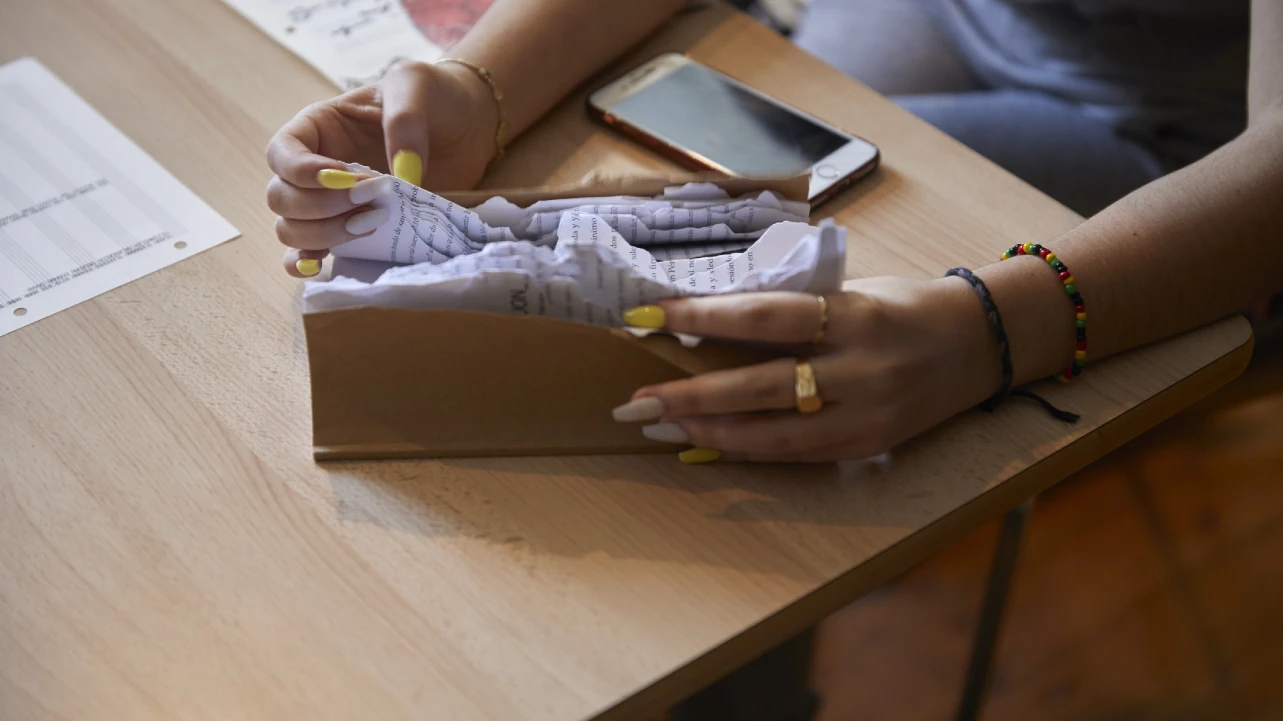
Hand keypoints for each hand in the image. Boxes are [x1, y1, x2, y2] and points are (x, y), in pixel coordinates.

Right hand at [265, 60, 498, 276]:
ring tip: (371, 224)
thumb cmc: (434, 99)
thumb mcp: (417, 88)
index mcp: (318, 127)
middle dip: (319, 207)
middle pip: (281, 197)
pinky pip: (308, 254)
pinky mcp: (349, 229)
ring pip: (291, 230)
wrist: (466, 128)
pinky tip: (322, 266)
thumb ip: (405, 121)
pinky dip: (307, 264)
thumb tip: (401, 173)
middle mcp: (313, 167)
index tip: (346, 179)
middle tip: (370, 202)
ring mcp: (328, 203)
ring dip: (323, 235)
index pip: (281, 153)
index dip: (302, 172)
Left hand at [610, 278, 1000, 461]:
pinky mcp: (867, 445)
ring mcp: (866, 414)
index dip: (699, 318)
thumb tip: (708, 326)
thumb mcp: (848, 292)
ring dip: (709, 433)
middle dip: (690, 396)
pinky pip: (795, 456)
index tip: (643, 316)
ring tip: (659, 427)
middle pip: (761, 387)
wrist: (979, 344)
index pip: (763, 316)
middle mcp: (860, 368)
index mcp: (852, 315)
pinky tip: (703, 447)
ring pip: (774, 434)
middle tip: (634, 402)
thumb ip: (790, 311)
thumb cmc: (902, 305)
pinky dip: (745, 452)